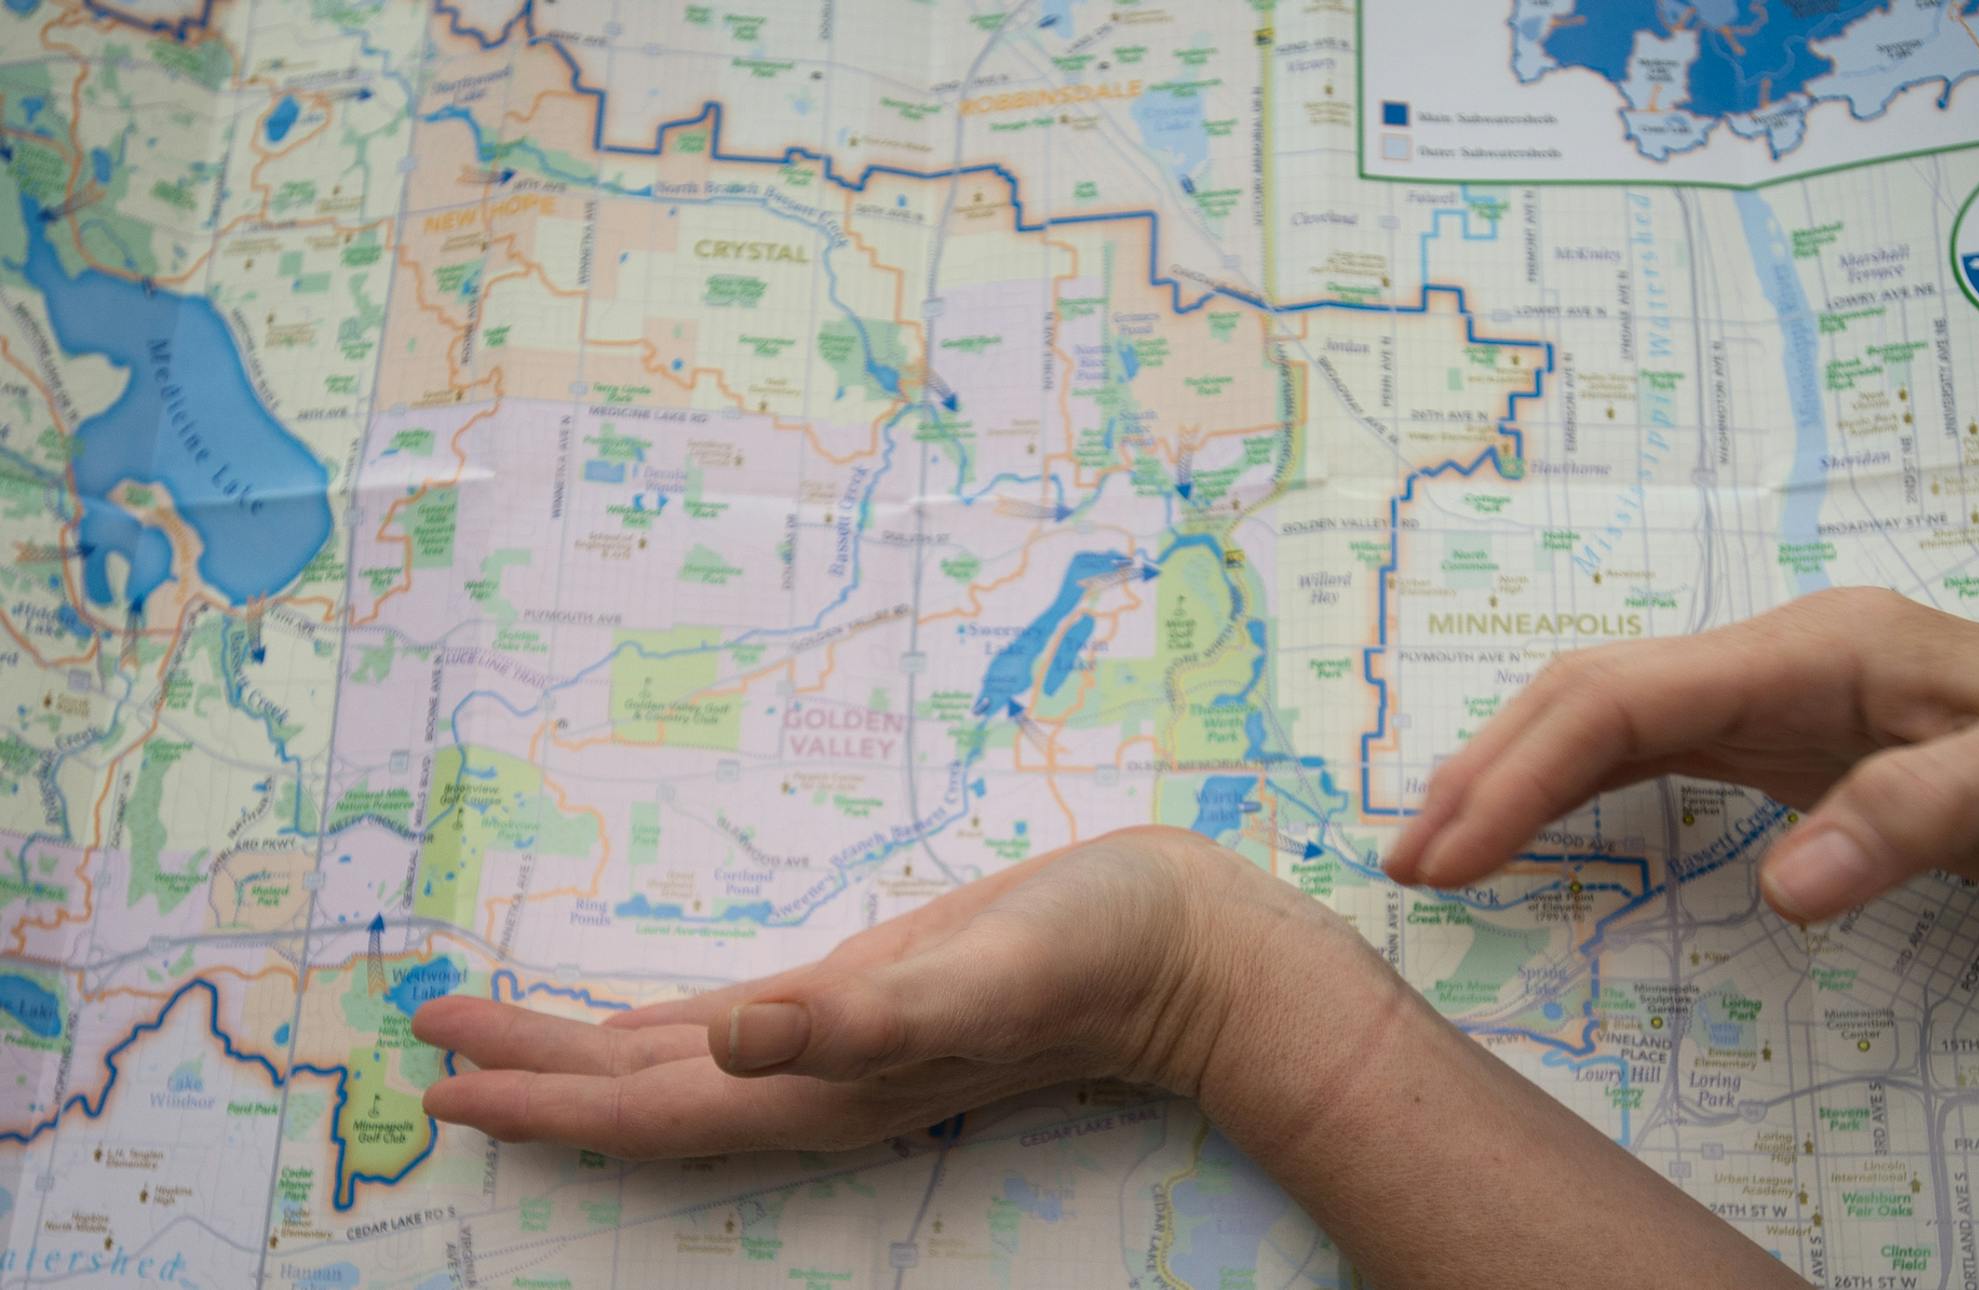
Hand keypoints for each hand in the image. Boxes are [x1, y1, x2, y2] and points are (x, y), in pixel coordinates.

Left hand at [414, 827, 1299, 1157]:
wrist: (1183, 951)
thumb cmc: (1091, 956)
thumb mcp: (973, 978)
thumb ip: (853, 1021)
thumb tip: (729, 1041)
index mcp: (824, 1092)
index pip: (651, 1112)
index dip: (543, 1103)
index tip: (442, 1084)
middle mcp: (817, 1082)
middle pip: (645, 1095)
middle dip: (535, 1074)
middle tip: (428, 1039)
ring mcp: (844, 1047)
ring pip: (684, 1064)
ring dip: (589, 1055)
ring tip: (500, 1035)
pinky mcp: (874, 1001)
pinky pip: (742, 1027)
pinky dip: (670, 1029)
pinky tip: (648, 1026)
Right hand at [1385, 588, 1978, 922]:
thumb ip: (1911, 821)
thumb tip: (1782, 892)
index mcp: (1816, 650)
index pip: (1628, 700)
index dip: (1525, 773)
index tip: (1453, 850)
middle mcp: (1778, 663)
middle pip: (1591, 696)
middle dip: (1490, 770)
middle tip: (1410, 858)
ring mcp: (1778, 702)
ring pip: (1608, 722)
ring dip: (1517, 778)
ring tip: (1442, 847)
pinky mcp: (1789, 748)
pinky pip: (1652, 759)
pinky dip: (1577, 793)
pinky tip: (1538, 828)